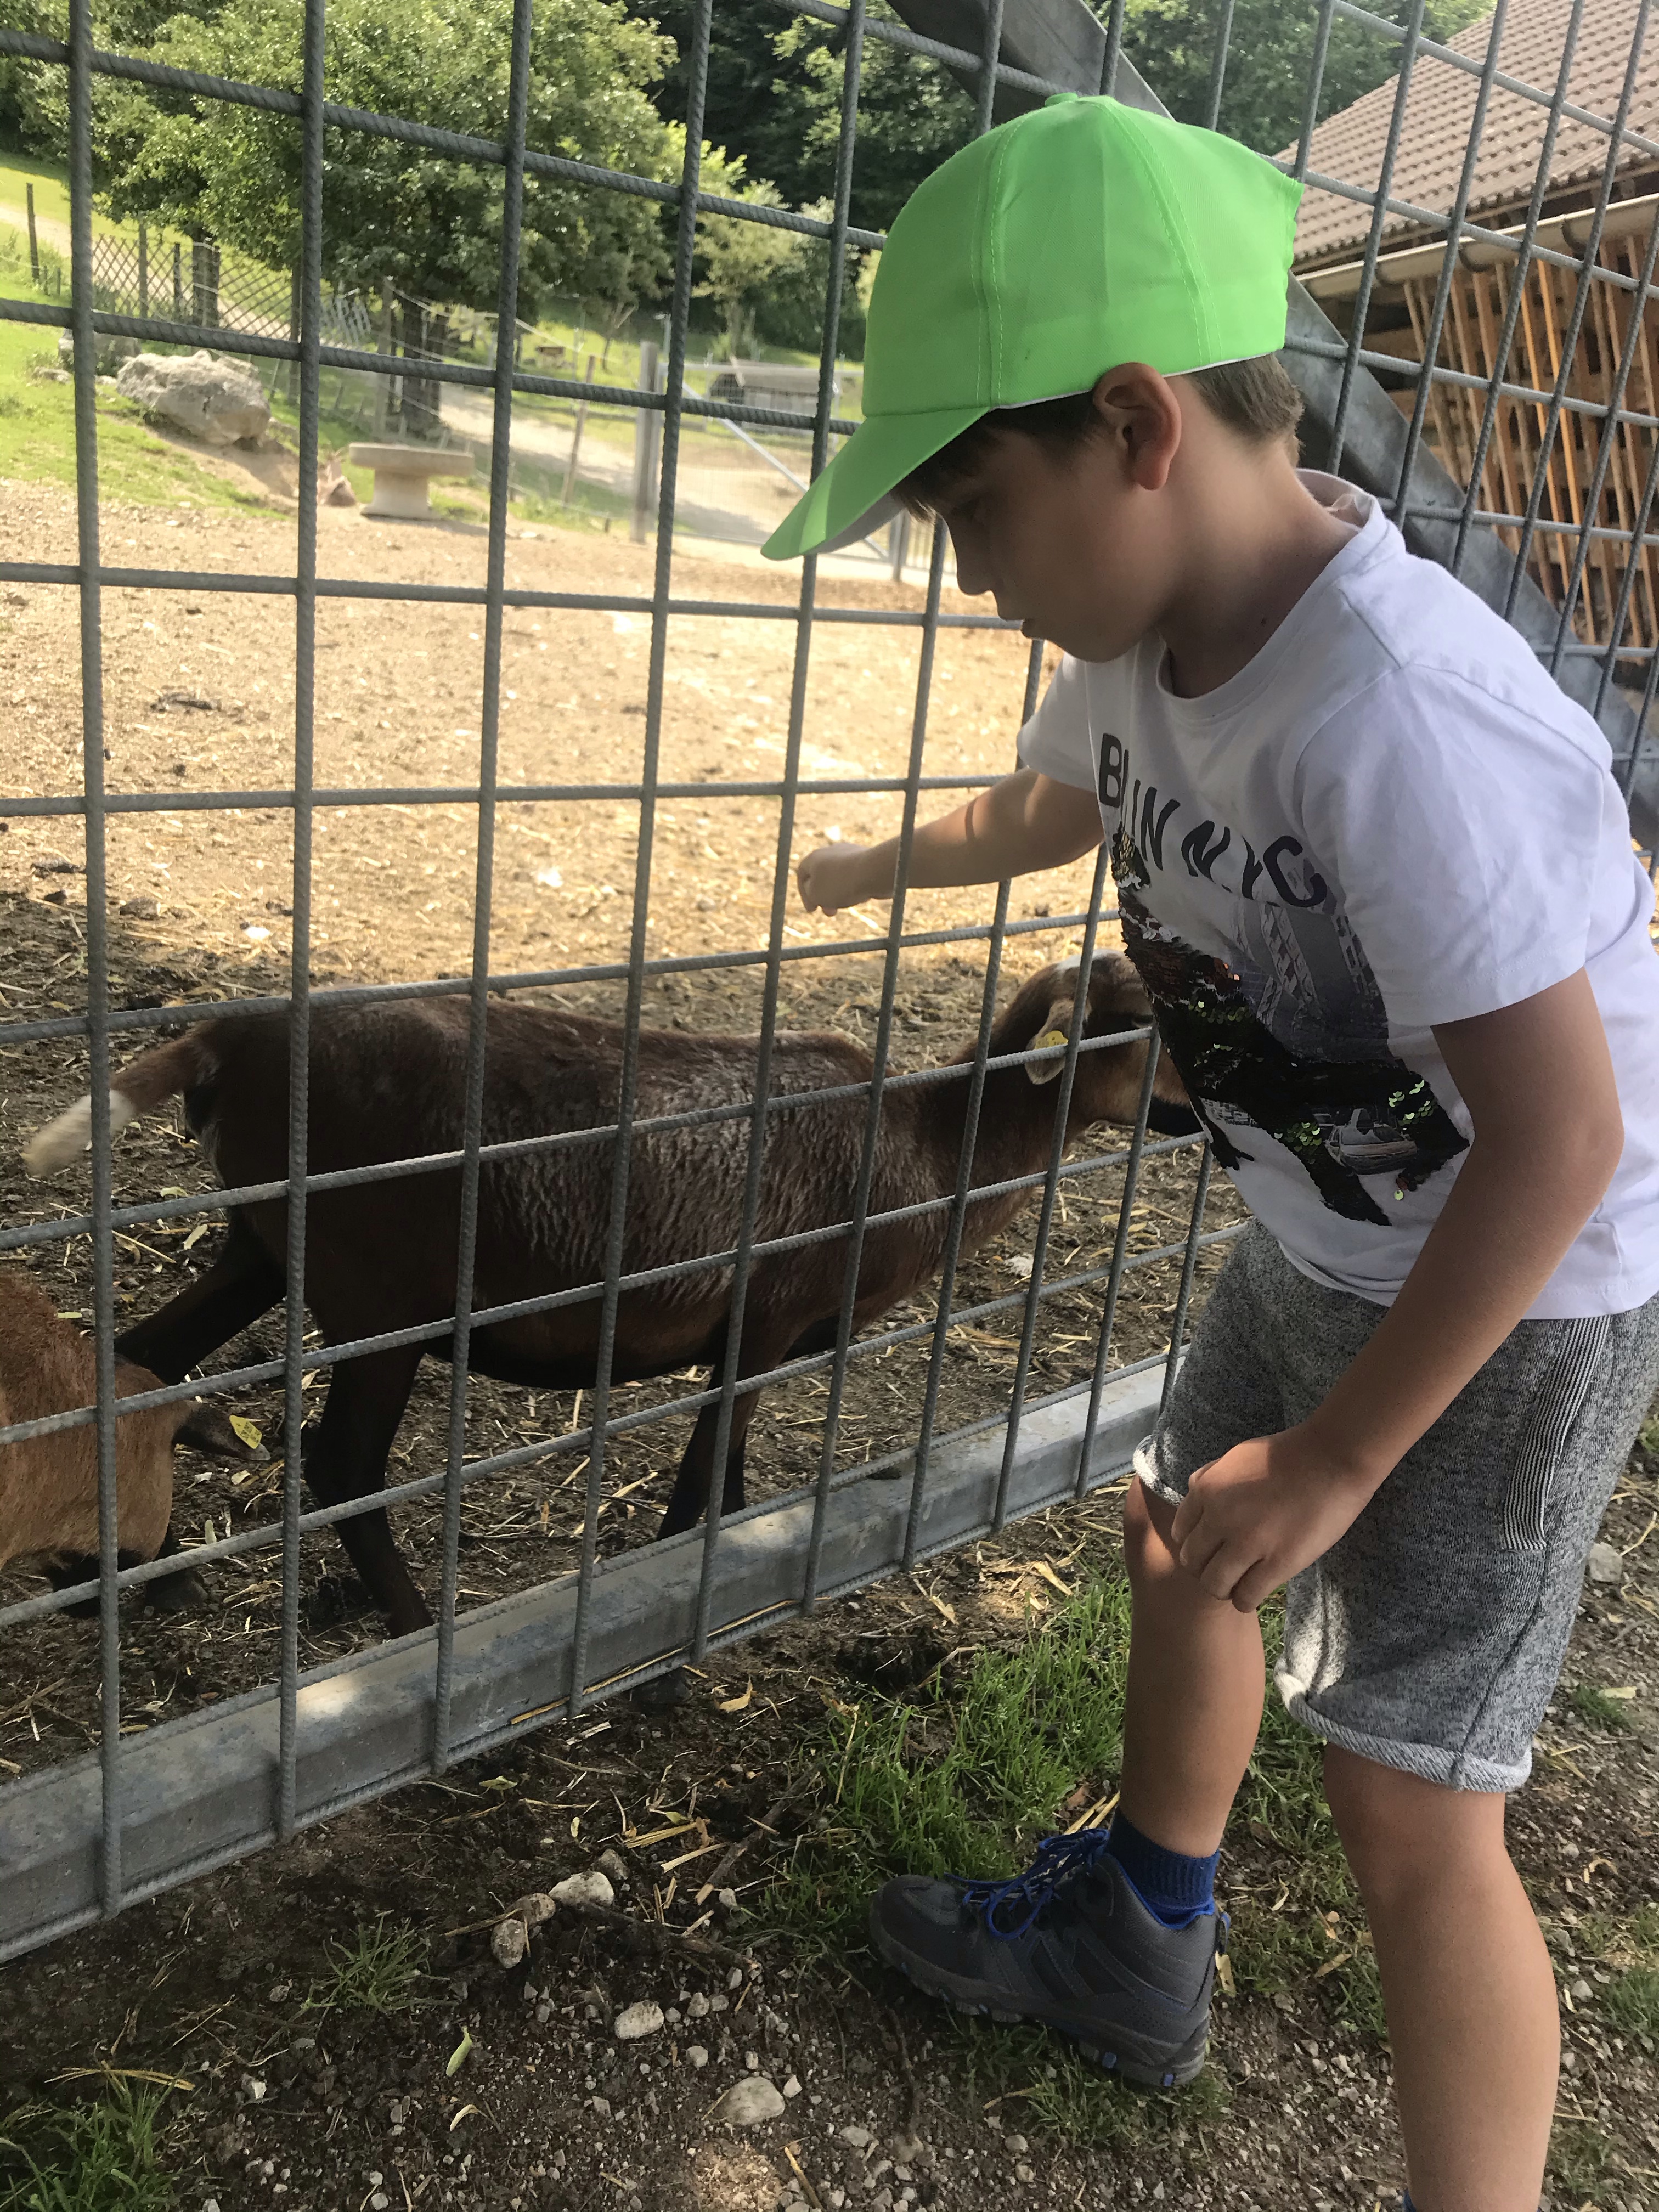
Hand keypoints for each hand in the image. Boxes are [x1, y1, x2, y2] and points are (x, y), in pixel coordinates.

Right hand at [797, 841, 885, 915]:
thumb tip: (815, 890)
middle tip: (830, 913)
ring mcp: (849, 854)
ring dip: (841, 894)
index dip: (804, 894)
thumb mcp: (816, 895)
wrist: (874, 871)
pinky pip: (856, 877)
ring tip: (849, 903)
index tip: (812, 910)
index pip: (802, 875)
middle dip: (825, 897)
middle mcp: (830, 851)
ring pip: (840, 878)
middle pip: (823, 877)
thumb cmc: (841, 884)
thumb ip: (811, 894)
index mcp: (814, 857)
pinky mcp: (867, 859)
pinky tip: (863, 896)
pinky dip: (856, 889)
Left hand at [1169, 1425, 1386, 1611]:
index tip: (1211, 1548)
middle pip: (1192, 1563)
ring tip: (1240, 1583)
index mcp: (1207, 1490)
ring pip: (1215, 1585)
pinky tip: (1257, 1590)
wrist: (1332, 1459)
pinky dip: (1246, 1599)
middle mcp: (1220, 1518)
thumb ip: (1210, 1478)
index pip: (1180, 1533)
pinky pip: (1246, 1597)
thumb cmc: (1287, 1455)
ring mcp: (1248, 1542)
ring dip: (1224, 1588)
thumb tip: (1194, 1493)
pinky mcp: (1278, 1563)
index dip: (1196, 1544)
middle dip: (1206, 1569)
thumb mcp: (1235, 1457)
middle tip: (1225, 1569)